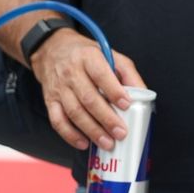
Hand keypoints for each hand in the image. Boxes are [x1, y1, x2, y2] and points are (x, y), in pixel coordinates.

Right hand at [30, 28, 145, 151]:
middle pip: (89, 99)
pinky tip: (84, 143)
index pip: (101, 75)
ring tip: (107, 142)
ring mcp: (59, 88)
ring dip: (92, 130)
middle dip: (106, 118)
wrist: (53, 50)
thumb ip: (127, 73)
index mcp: (89, 58)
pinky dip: (70, 135)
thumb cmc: (86, 54)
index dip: (114, 91)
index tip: (127, 105)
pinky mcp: (50, 101)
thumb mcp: (109, 54)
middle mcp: (72, 73)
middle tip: (120, 132)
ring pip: (74, 113)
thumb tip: (143, 92)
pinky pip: (58, 121)